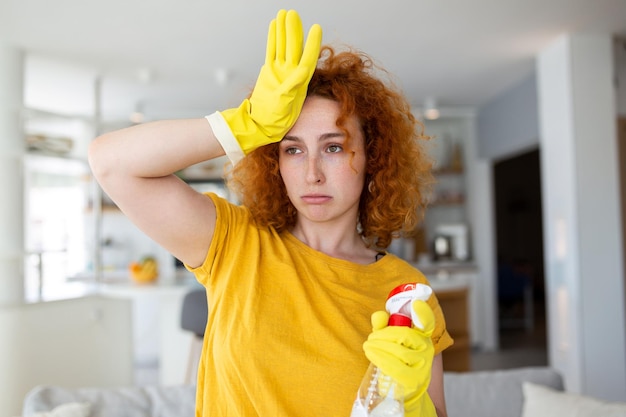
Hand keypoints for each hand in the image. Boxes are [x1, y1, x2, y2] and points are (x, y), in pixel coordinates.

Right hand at [207, 9, 321, 163]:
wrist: (260, 125)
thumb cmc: (275, 120)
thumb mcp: (286, 104)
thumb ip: (293, 86)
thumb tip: (304, 70)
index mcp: (298, 81)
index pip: (307, 57)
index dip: (312, 43)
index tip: (316, 27)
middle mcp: (290, 73)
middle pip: (294, 47)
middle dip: (294, 30)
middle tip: (293, 13)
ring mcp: (279, 71)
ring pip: (282, 46)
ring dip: (284, 30)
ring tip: (285, 13)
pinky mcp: (269, 72)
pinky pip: (272, 51)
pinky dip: (273, 38)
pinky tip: (274, 25)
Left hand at [363, 300, 436, 415]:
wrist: (400, 390)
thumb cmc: (394, 360)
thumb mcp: (387, 341)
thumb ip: (383, 327)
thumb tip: (379, 316)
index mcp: (422, 336)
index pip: (428, 323)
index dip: (423, 313)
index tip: (416, 303)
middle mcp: (427, 350)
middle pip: (405, 335)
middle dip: (383, 334)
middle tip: (371, 337)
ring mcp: (423, 366)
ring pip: (399, 351)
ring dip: (378, 346)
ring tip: (367, 346)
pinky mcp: (414, 380)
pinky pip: (394, 366)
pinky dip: (380, 358)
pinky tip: (371, 355)